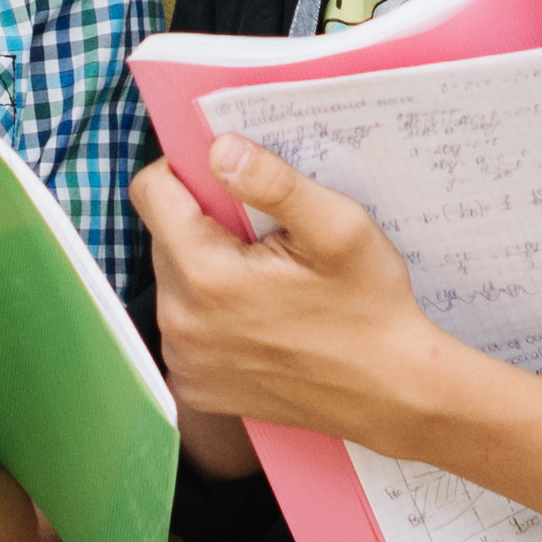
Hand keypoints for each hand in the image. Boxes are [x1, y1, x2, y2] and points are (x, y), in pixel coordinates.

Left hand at [129, 138, 447, 449]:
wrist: (390, 392)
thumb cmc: (371, 309)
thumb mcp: (339, 228)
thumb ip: (275, 182)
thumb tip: (221, 149)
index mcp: (206, 276)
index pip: (151, 192)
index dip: (187, 172)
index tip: (230, 185)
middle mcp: (180, 323)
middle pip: (163, 236)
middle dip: (205, 224)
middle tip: (265, 239)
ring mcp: (184, 362)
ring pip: (172, 281)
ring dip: (207, 270)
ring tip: (267, 283)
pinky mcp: (194, 386)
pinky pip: (184, 326)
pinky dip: (211, 315)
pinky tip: (259, 320)